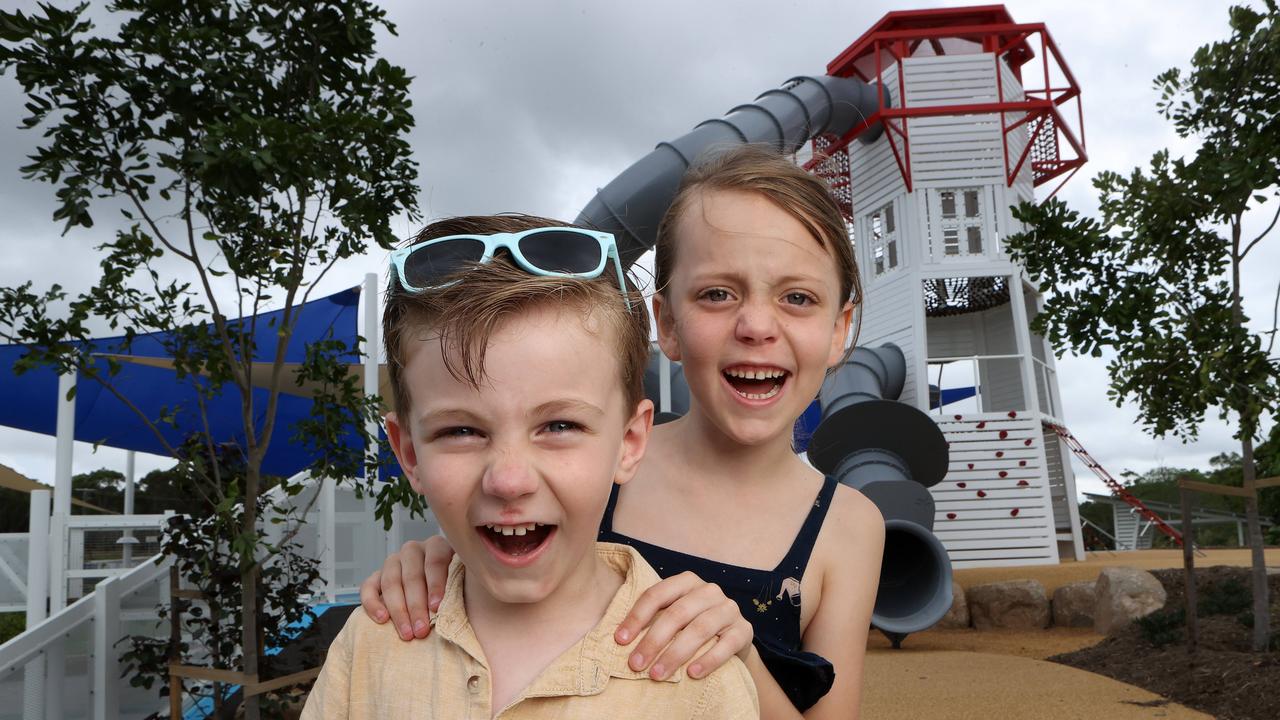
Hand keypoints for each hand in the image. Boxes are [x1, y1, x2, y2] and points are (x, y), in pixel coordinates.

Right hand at [358, 535, 455, 640]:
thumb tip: (462, 606)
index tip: (437, 607)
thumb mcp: (463, 582)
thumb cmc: (456, 589)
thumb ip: (462, 587)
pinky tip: (382, 620)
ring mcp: (393, 561)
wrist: (437, 592)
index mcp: (437, 546)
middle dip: (416, 606)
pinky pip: (368, 586)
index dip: (436, 585)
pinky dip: (372, 603)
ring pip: (391, 582)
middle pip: (412, 576)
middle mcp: (413, 550)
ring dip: (398, 610)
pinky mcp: (377, 575)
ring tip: (407, 633)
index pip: (435, 561)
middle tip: (422, 630)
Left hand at [614, 571, 753, 680]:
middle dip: (653, 641)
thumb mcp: (674, 616)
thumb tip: (620, 638)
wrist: (732, 640)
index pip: (657, 594)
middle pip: (677, 613)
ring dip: (676, 654)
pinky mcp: (744, 629)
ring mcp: (729, 608)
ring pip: (700, 629)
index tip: (620, 640)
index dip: (636, 617)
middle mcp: (709, 590)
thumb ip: (653, 619)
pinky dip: (708, 660)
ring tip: (658, 674)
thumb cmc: (692, 626)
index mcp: (686, 581)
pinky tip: (692, 674)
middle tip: (636, 664)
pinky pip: (727, 644)